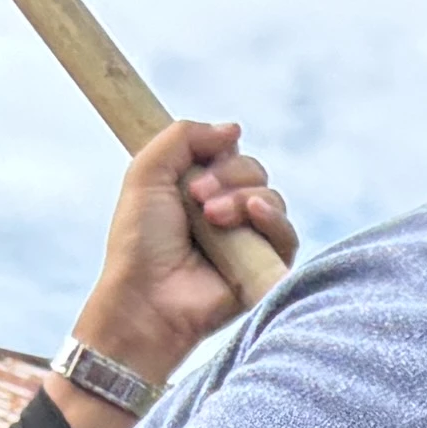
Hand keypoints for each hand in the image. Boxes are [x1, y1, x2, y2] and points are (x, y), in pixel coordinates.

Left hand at [69, 117, 293, 388]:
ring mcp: (246, 240)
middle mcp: (225, 211)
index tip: (191, 176)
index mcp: (197, 188)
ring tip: (212, 218)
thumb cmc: (139, 243)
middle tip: (197, 199)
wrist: (147, 299)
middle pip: (253, 170)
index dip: (217, 155)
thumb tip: (234, 128)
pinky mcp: (264, 268)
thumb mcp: (147, 172)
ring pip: (271, 198)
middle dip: (228, 176)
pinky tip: (254, 217)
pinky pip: (287, 234)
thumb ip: (184, 136)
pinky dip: (273, 219)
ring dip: (242, 198)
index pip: (228, 153)